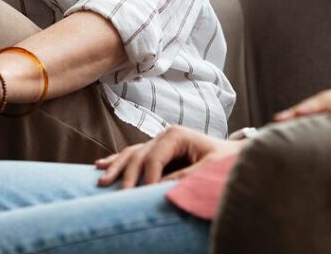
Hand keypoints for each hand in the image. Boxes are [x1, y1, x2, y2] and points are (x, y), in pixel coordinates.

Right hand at [94, 125, 245, 188]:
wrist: (231, 155)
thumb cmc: (223, 160)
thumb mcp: (208, 168)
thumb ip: (185, 176)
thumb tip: (158, 188)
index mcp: (176, 135)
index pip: (154, 157)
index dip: (147, 178)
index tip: (144, 196)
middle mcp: (163, 136)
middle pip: (138, 156)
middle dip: (127, 176)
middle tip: (119, 195)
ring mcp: (157, 142)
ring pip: (130, 154)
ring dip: (115, 167)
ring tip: (102, 181)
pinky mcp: (155, 152)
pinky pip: (131, 155)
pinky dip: (116, 161)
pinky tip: (99, 165)